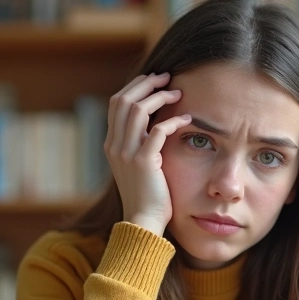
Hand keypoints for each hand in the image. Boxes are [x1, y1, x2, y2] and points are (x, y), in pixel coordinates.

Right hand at [105, 72, 192, 235]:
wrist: (143, 222)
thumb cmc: (148, 196)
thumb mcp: (137, 166)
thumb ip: (140, 145)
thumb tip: (154, 124)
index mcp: (111, 144)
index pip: (117, 104)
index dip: (135, 87)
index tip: (154, 81)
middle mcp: (115, 146)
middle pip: (124, 100)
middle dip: (146, 84)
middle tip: (167, 77)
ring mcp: (127, 153)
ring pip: (138, 110)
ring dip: (159, 97)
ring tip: (178, 93)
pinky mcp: (143, 162)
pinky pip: (157, 131)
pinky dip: (173, 121)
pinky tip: (187, 119)